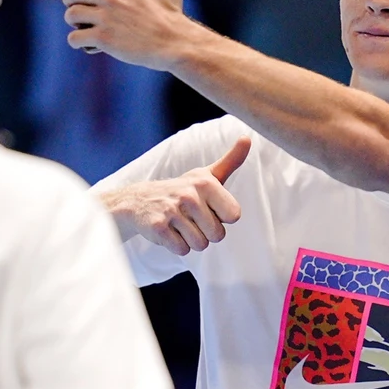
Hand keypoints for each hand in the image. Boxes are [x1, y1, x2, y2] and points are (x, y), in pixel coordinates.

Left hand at [60, 0, 208, 70]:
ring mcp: (106, 18)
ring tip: (77, 23)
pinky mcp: (104, 39)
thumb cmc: (172, 14)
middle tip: (70, 3)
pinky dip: (75, 40)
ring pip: (72, 13)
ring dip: (71, 18)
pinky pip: (76, 37)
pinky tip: (80, 41)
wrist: (175, 43)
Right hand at [101, 137, 251, 255]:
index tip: (208, 208)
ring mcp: (172, 211)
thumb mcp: (206, 175)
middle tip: (191, 219)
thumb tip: (247, 138)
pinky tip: (169, 231)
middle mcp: (189, 195)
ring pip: (200, 245)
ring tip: (180, 225)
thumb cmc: (182, 190)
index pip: (234, 216)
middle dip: (206, 232)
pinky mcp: (158, 227)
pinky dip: (177, 246)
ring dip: (191, 240)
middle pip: (218, 234)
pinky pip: (182, 250)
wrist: (140, 200)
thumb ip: (231, 161)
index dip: (221, 217)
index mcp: (206, 183)